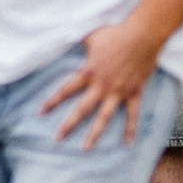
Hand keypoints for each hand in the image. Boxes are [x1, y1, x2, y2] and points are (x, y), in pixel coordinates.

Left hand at [41, 16, 164, 148]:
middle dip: (68, 125)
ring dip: (94, 134)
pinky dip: (131, 129)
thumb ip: (78, 41)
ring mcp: (119, 91)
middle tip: (57, 139)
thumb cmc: (115, 33)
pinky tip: (128, 143)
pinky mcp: (134, 92)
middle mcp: (101, 86)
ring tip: (85, 148)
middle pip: (81, 110)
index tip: (41, 113)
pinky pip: (133, 114)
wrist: (142, 35)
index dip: (52, 101)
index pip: (66, 90)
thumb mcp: (91, 36)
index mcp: (88, 73)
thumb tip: (63, 35)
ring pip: (104, 117)